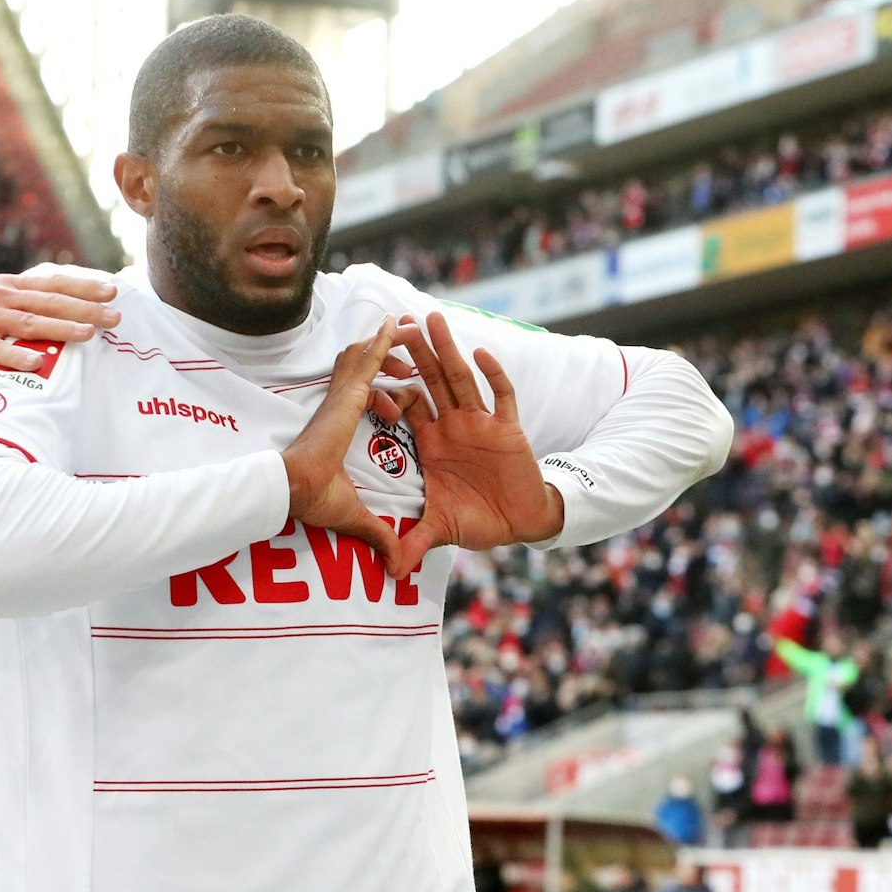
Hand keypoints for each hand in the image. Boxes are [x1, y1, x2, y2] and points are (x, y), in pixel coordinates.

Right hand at [0, 272, 119, 368]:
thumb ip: (13, 302)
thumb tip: (45, 308)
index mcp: (6, 286)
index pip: (52, 283)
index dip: (83, 286)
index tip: (112, 289)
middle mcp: (0, 297)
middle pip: (50, 302)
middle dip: (86, 308)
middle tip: (117, 315)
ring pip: (30, 322)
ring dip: (62, 327)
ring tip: (90, 334)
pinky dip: (17, 354)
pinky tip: (38, 360)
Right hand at [281, 318, 415, 571]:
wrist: (292, 489)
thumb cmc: (313, 499)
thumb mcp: (354, 514)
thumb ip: (378, 532)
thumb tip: (396, 565)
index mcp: (337, 427)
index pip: (359, 395)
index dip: (380, 389)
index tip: (399, 396)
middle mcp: (338, 405)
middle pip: (360, 366)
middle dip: (384, 354)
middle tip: (407, 347)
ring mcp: (341, 397)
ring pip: (363, 356)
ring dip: (386, 342)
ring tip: (407, 329)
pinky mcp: (347, 394)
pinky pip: (368, 359)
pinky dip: (383, 340)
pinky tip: (397, 324)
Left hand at [394, 310, 562, 573]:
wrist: (520, 523)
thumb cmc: (480, 519)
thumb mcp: (439, 529)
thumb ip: (413, 543)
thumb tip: (389, 572)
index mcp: (432, 442)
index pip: (406, 405)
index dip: (390, 387)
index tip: (372, 368)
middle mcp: (454, 426)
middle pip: (430, 381)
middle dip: (417, 352)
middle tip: (401, 321)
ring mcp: (481, 424)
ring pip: (461, 379)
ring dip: (448, 350)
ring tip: (433, 319)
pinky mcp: (508, 429)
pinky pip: (501, 397)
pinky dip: (492, 375)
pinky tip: (481, 354)